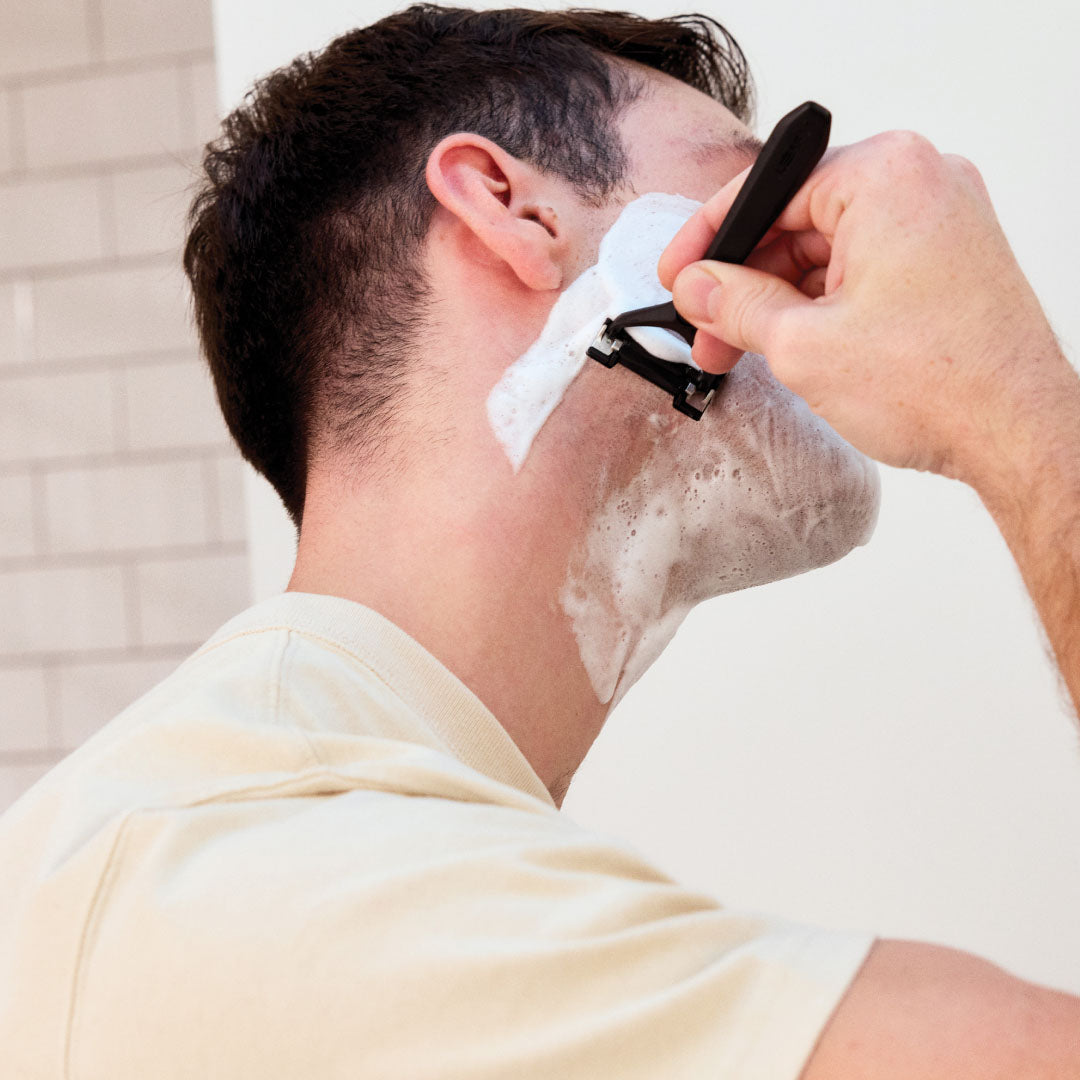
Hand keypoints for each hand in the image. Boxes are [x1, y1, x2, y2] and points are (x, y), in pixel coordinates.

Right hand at [658, 131, 1072, 486]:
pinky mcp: (947, 258)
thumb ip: (736, 305)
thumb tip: (697, 288)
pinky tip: (789, 344)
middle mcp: (920, 181)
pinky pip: (863, 266)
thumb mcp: (802, 344)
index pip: (767, 191)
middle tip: (705, 330)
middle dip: (744, 282)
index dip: (709, 239)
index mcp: (884, 176)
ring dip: (779, 299)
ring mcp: (939, 219)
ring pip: (827, 249)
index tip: (678, 274)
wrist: (1016, 432)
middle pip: (797, 222)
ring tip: (741, 349)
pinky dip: (822, 303)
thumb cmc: (938, 383)